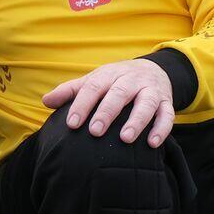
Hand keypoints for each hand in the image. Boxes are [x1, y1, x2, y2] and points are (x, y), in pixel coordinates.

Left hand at [42, 59, 174, 147]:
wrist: (152, 69)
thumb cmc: (115, 81)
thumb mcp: (93, 81)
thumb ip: (70, 91)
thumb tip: (45, 101)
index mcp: (109, 75)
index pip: (93, 87)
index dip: (82, 105)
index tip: (72, 124)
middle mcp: (130, 80)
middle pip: (119, 94)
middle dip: (107, 112)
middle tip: (95, 132)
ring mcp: (150, 90)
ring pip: (146, 104)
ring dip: (136, 121)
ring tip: (125, 138)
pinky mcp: (167, 102)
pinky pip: (167, 115)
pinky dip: (161, 128)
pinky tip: (152, 144)